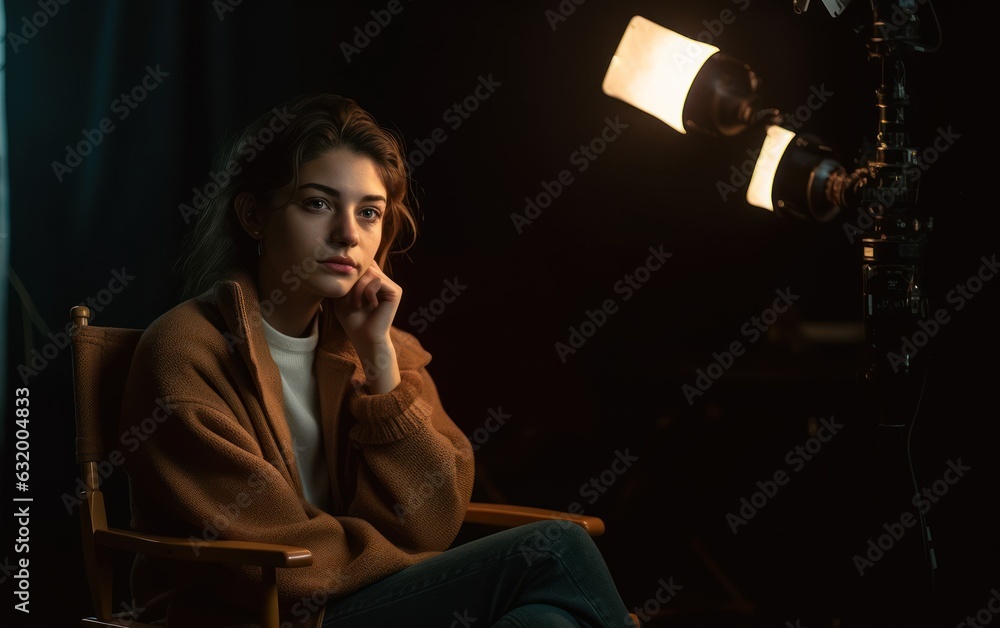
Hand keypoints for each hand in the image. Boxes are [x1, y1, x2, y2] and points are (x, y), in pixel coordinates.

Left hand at [331, 261, 401, 392]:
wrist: (365, 339)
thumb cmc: (352, 321)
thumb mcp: (342, 297)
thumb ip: (344, 280)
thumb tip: (339, 261)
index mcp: (372, 282)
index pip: (360, 266)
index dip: (350, 277)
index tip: (343, 296)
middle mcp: (383, 281)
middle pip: (364, 267)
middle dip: (352, 283)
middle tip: (348, 301)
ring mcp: (390, 286)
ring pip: (370, 273)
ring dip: (358, 289)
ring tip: (356, 305)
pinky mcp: (395, 291)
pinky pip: (377, 280)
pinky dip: (367, 292)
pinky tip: (370, 305)